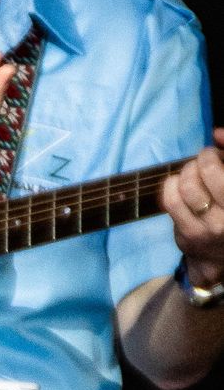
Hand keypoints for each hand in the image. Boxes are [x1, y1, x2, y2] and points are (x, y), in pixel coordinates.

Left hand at [163, 128, 223, 287]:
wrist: (220, 256)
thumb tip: (217, 133)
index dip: (216, 153)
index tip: (214, 152)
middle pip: (209, 170)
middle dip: (203, 159)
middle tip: (203, 162)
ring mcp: (214, 226)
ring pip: (188, 185)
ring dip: (186, 172)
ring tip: (191, 175)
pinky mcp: (191, 234)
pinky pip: (172, 200)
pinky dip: (171, 186)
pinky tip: (177, 187)